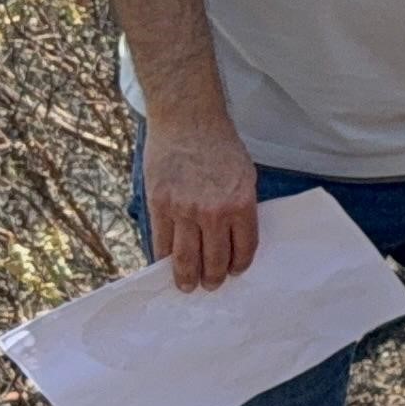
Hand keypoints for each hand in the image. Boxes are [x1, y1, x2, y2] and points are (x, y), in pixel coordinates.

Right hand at [144, 115, 259, 292]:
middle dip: (213, 278)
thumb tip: (234, 237)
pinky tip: (166, 264)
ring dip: (187, 277)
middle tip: (210, 286)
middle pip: (214, 259)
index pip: (243, 248)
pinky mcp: (159, 205)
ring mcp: (184, 210)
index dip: (239, 265)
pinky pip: (161, 242)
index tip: (234, 272)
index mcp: (241, 204)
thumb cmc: (220, 145)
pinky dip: (163, 258)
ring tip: (187, 286)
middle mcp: (214, 212)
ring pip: (185, 257)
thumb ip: (240, 207)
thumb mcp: (245, 175)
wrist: (188, 120)